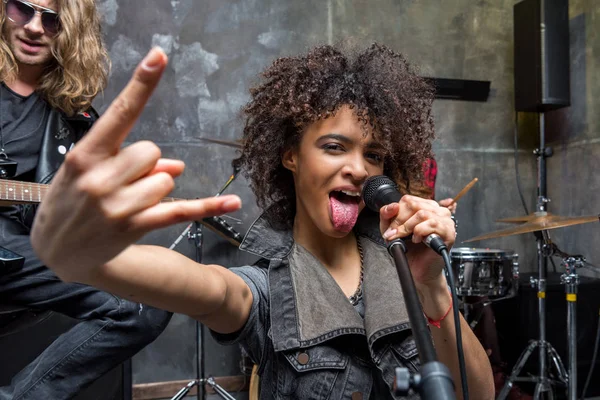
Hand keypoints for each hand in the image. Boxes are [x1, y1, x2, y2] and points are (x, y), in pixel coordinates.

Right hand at [31, 48, 241, 279]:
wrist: (56, 250)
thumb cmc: (71, 200)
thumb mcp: (87, 171)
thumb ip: (129, 159)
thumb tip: (178, 165)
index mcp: (85, 155)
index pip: (120, 114)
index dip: (142, 85)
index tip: (160, 56)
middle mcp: (101, 178)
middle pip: (153, 151)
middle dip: (147, 163)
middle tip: (124, 182)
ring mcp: (119, 205)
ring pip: (167, 178)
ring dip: (156, 187)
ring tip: (128, 202)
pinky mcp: (136, 226)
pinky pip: (181, 210)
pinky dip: (209, 206)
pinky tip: (233, 203)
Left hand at [379, 195, 454, 285]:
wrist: (419, 269)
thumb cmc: (410, 249)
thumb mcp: (392, 230)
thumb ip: (387, 215)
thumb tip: (392, 205)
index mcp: (425, 207)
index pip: (409, 200)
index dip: (396, 213)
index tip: (390, 228)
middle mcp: (437, 211)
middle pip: (414, 205)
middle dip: (400, 221)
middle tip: (395, 234)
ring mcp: (445, 220)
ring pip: (422, 214)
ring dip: (408, 227)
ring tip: (407, 238)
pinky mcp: (449, 232)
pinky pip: (432, 224)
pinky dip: (420, 232)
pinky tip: (418, 240)